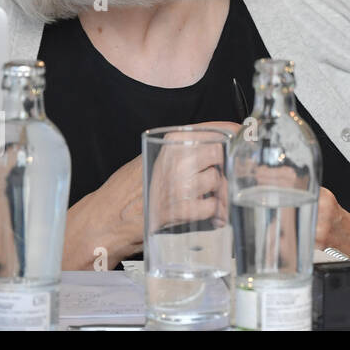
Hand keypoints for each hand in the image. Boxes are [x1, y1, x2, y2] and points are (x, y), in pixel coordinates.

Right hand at [62, 121, 238, 270]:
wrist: (107, 220)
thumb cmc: (126, 190)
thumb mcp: (149, 157)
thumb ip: (177, 149)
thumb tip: (211, 141)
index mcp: (169, 144)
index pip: (211, 129)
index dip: (231, 131)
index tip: (242, 133)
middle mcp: (177, 161)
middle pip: (219, 155)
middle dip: (220, 165)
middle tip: (212, 174)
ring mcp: (181, 185)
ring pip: (218, 181)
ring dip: (214, 191)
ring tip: (198, 196)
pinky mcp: (183, 210)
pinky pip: (212, 207)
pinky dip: (210, 212)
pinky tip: (199, 212)